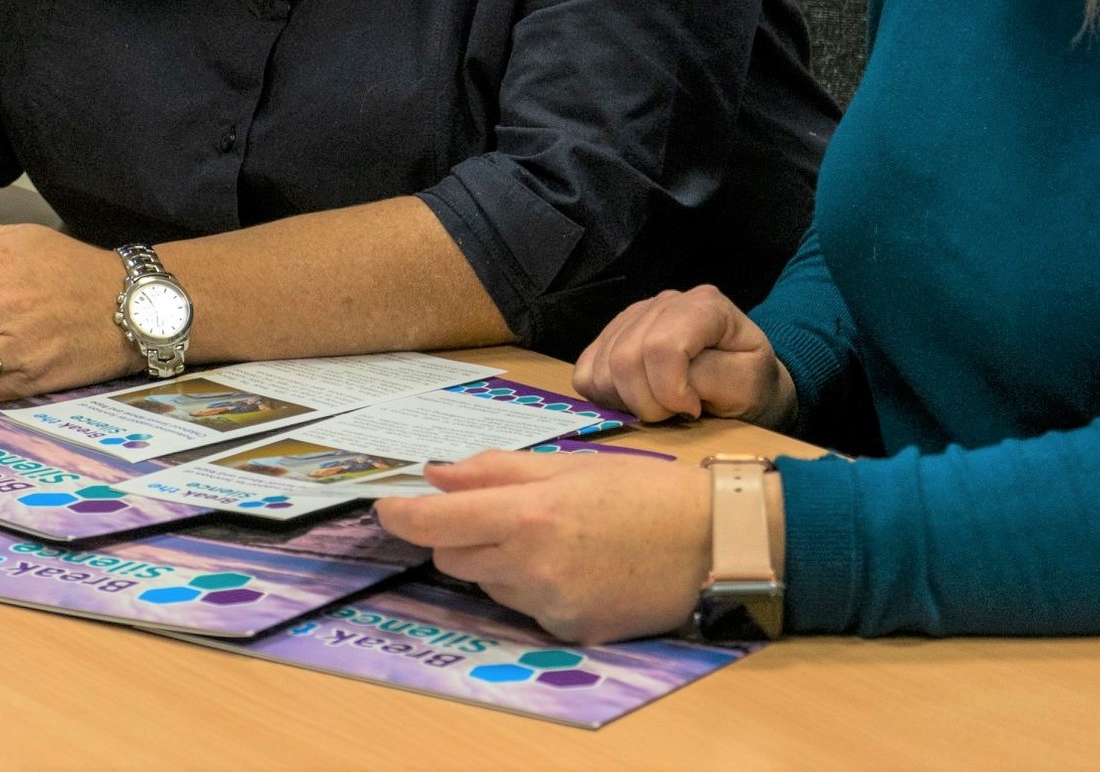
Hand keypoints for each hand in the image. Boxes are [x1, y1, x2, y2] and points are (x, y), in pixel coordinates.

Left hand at [375, 451, 712, 644]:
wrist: (711, 542)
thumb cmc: (644, 492)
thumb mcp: (572, 465)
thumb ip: (499, 469)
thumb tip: (437, 475)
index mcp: (531, 513)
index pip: (438, 523)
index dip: (403, 515)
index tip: (388, 505)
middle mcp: (533, 565)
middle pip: (454, 558)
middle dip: (460, 535)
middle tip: (496, 513)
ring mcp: (550, 606)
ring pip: (489, 585)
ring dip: (500, 562)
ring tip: (555, 539)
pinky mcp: (570, 633)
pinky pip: (527, 610)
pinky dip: (536, 588)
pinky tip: (577, 568)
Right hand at [574, 284, 796, 426]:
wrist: (743, 382)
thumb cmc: (749, 382)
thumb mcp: (748, 383)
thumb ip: (712, 378)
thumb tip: (673, 384)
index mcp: (704, 306)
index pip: (661, 346)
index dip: (670, 390)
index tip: (692, 410)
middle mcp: (664, 302)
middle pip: (625, 358)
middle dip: (647, 403)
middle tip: (674, 414)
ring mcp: (633, 316)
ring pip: (601, 368)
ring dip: (628, 402)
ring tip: (661, 405)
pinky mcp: (611, 337)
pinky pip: (586, 372)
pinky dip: (606, 396)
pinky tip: (637, 398)